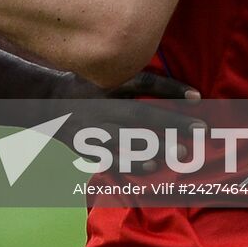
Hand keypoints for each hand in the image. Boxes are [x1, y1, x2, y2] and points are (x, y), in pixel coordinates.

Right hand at [53, 70, 203, 166]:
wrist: (47, 102)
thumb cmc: (87, 88)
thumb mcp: (109, 79)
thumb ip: (140, 84)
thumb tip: (180, 92)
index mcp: (108, 85)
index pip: (142, 84)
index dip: (169, 89)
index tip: (197, 97)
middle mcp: (100, 106)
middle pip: (139, 115)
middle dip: (171, 123)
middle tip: (200, 130)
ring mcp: (92, 129)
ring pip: (127, 139)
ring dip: (156, 146)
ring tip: (182, 152)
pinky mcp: (86, 147)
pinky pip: (111, 158)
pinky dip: (131, 163)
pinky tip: (153, 167)